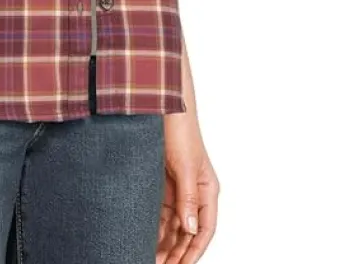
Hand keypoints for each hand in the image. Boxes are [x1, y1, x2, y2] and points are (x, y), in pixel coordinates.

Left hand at [157, 112, 218, 262]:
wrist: (162, 104)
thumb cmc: (180, 130)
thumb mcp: (185, 166)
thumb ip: (188, 199)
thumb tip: (189, 229)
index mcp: (207, 189)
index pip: (204, 229)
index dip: (194, 251)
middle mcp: (194, 192)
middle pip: (187, 231)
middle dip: (176, 251)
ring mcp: (178, 188)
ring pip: (173, 224)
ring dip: (164, 242)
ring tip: (149, 258)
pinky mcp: (162, 182)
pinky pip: (159, 211)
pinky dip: (154, 226)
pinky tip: (144, 238)